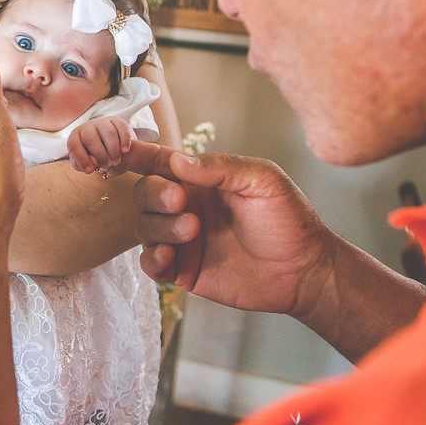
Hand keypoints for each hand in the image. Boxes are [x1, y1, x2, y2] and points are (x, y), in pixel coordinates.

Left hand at [67, 116, 134, 173]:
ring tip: (116, 161)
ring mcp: (102, 122)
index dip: (82, 158)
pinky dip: (125, 141)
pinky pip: (122, 128)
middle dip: (101, 156)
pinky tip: (125, 151)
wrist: (109, 148)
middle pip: (91, 139)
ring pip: (109, 133)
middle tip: (108, 165)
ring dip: (114, 151)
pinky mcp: (117, 121)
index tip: (91, 170)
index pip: (74, 145)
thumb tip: (93, 164)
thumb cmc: (93, 157)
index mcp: (75, 137)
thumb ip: (82, 165)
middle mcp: (87, 127)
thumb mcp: (84, 163)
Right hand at [121, 142, 336, 318]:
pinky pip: (150, 263)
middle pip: (144, 193)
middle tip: (181, 202)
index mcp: (200, 180)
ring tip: (192, 230)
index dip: (135, 155)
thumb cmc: (290, 220)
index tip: (120, 153)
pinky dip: (152, 258)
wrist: (305, 271)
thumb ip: (221, 167)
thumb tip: (178, 161)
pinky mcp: (183, 270)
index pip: (159, 162)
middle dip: (155, 195)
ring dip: (160, 227)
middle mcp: (185, 206)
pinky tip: (169, 257)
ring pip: (144, 227)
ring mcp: (182, 239)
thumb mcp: (263, 181)